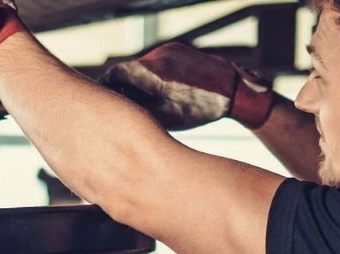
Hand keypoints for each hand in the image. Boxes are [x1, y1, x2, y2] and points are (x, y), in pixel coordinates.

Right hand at [101, 42, 273, 129]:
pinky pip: (158, 61)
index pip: (114, 74)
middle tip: (127, 106)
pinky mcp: (180, 49)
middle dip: (124, 87)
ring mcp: (170, 50)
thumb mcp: (163, 117)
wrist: (235, 91)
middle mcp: (158, 55)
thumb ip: (136, 110)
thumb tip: (116, 111)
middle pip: (128, 69)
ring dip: (141, 81)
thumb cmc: (199, 110)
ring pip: (143, 65)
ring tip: (150, 101)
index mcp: (151, 72)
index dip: (106, 88)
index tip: (105, 101)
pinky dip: (155, 75)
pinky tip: (165, 90)